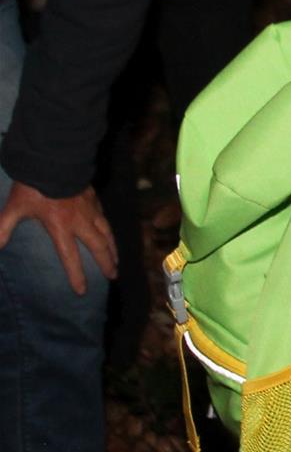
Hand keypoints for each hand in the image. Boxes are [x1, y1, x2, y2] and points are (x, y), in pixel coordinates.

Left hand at [0, 182, 116, 295]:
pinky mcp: (94, 198)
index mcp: (61, 227)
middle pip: (98, 247)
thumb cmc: (34, 185)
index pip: (70, 257)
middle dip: (106, 263)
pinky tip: (110, 232)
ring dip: (113, 248)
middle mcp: (80, 222)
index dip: (76, 275)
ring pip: (107, 233)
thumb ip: (4, 227)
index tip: (82, 290)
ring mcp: (90, 209)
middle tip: (113, 276)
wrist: (55, 160)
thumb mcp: (15, 207)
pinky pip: (105, 218)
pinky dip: (109, 229)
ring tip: (118, 259)